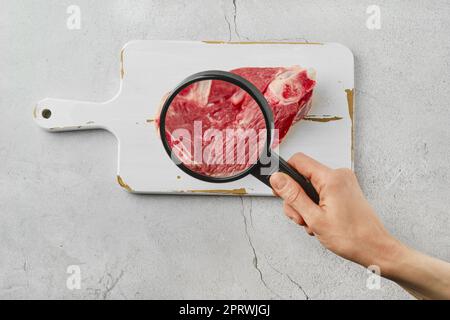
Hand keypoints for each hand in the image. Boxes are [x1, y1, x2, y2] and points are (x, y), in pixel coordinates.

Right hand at [270, 153, 400, 270]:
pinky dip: (316, 206)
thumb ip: (293, 196)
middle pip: (302, 177)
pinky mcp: (344, 190)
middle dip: (296, 199)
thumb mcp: (314, 218)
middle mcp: (339, 176)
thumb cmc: (352, 237)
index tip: (280, 191)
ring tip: (313, 223)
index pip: (298, 161)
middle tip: (301, 217)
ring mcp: (343, 183)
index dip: (284, 175)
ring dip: (305, 206)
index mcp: (332, 178)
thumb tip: (277, 179)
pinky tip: (320, 221)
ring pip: (310, 187)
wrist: (375, 248)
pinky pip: (321, 192)